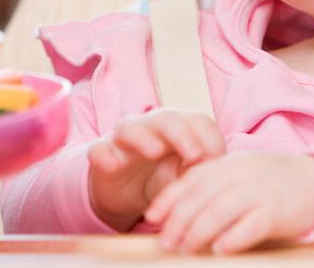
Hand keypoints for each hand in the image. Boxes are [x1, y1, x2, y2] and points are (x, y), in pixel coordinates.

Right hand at [87, 109, 223, 230]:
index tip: (214, 162)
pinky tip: (111, 164)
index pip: (199, 122)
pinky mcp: (102, 155)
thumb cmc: (165, 178)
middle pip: (167, 119)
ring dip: (144, 137)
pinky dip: (104, 154)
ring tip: (154, 151)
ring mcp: (124, 140)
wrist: (128, 194)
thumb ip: (200, 173)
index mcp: (180, 129)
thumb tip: (214, 174)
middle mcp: (152, 127)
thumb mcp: (187, 179)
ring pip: (130, 127)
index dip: (209, 139)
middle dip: (182, 134)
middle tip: (193, 154)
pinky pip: (99, 150)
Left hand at [144, 151, 313, 254]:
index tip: (152, 216)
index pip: (190, 180)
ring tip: (185, 248)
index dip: (169, 199)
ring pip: (219, 211)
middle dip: (178, 221)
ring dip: (198, 232)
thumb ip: (214, 186)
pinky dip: (232, 238)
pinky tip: (219, 249)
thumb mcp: (241, 174)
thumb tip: (180, 212)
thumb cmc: (275, 182)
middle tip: (165, 242)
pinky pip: (250, 225)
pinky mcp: (277, 211)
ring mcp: (259, 191)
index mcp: (228, 163)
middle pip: (200, 197)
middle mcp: (241, 174)